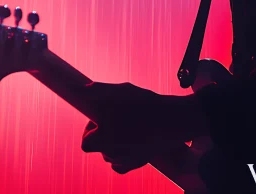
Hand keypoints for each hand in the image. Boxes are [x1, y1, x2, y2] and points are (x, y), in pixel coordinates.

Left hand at [80, 82, 206, 173]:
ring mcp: (125, 160)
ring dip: (112, 144)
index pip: (85, 141)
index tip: (101, 119)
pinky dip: (121, 157)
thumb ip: (99, 90)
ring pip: (110, 156)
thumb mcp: (121, 91)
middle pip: (97, 147)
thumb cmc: (146, 104)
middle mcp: (112, 153)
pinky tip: (128, 143)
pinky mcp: (138, 163)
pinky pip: (121, 165)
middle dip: (103, 135)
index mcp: (103, 137)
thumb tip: (82, 90)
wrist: (173, 120)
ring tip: (127, 127)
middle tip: (116, 120)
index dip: (90, 130)